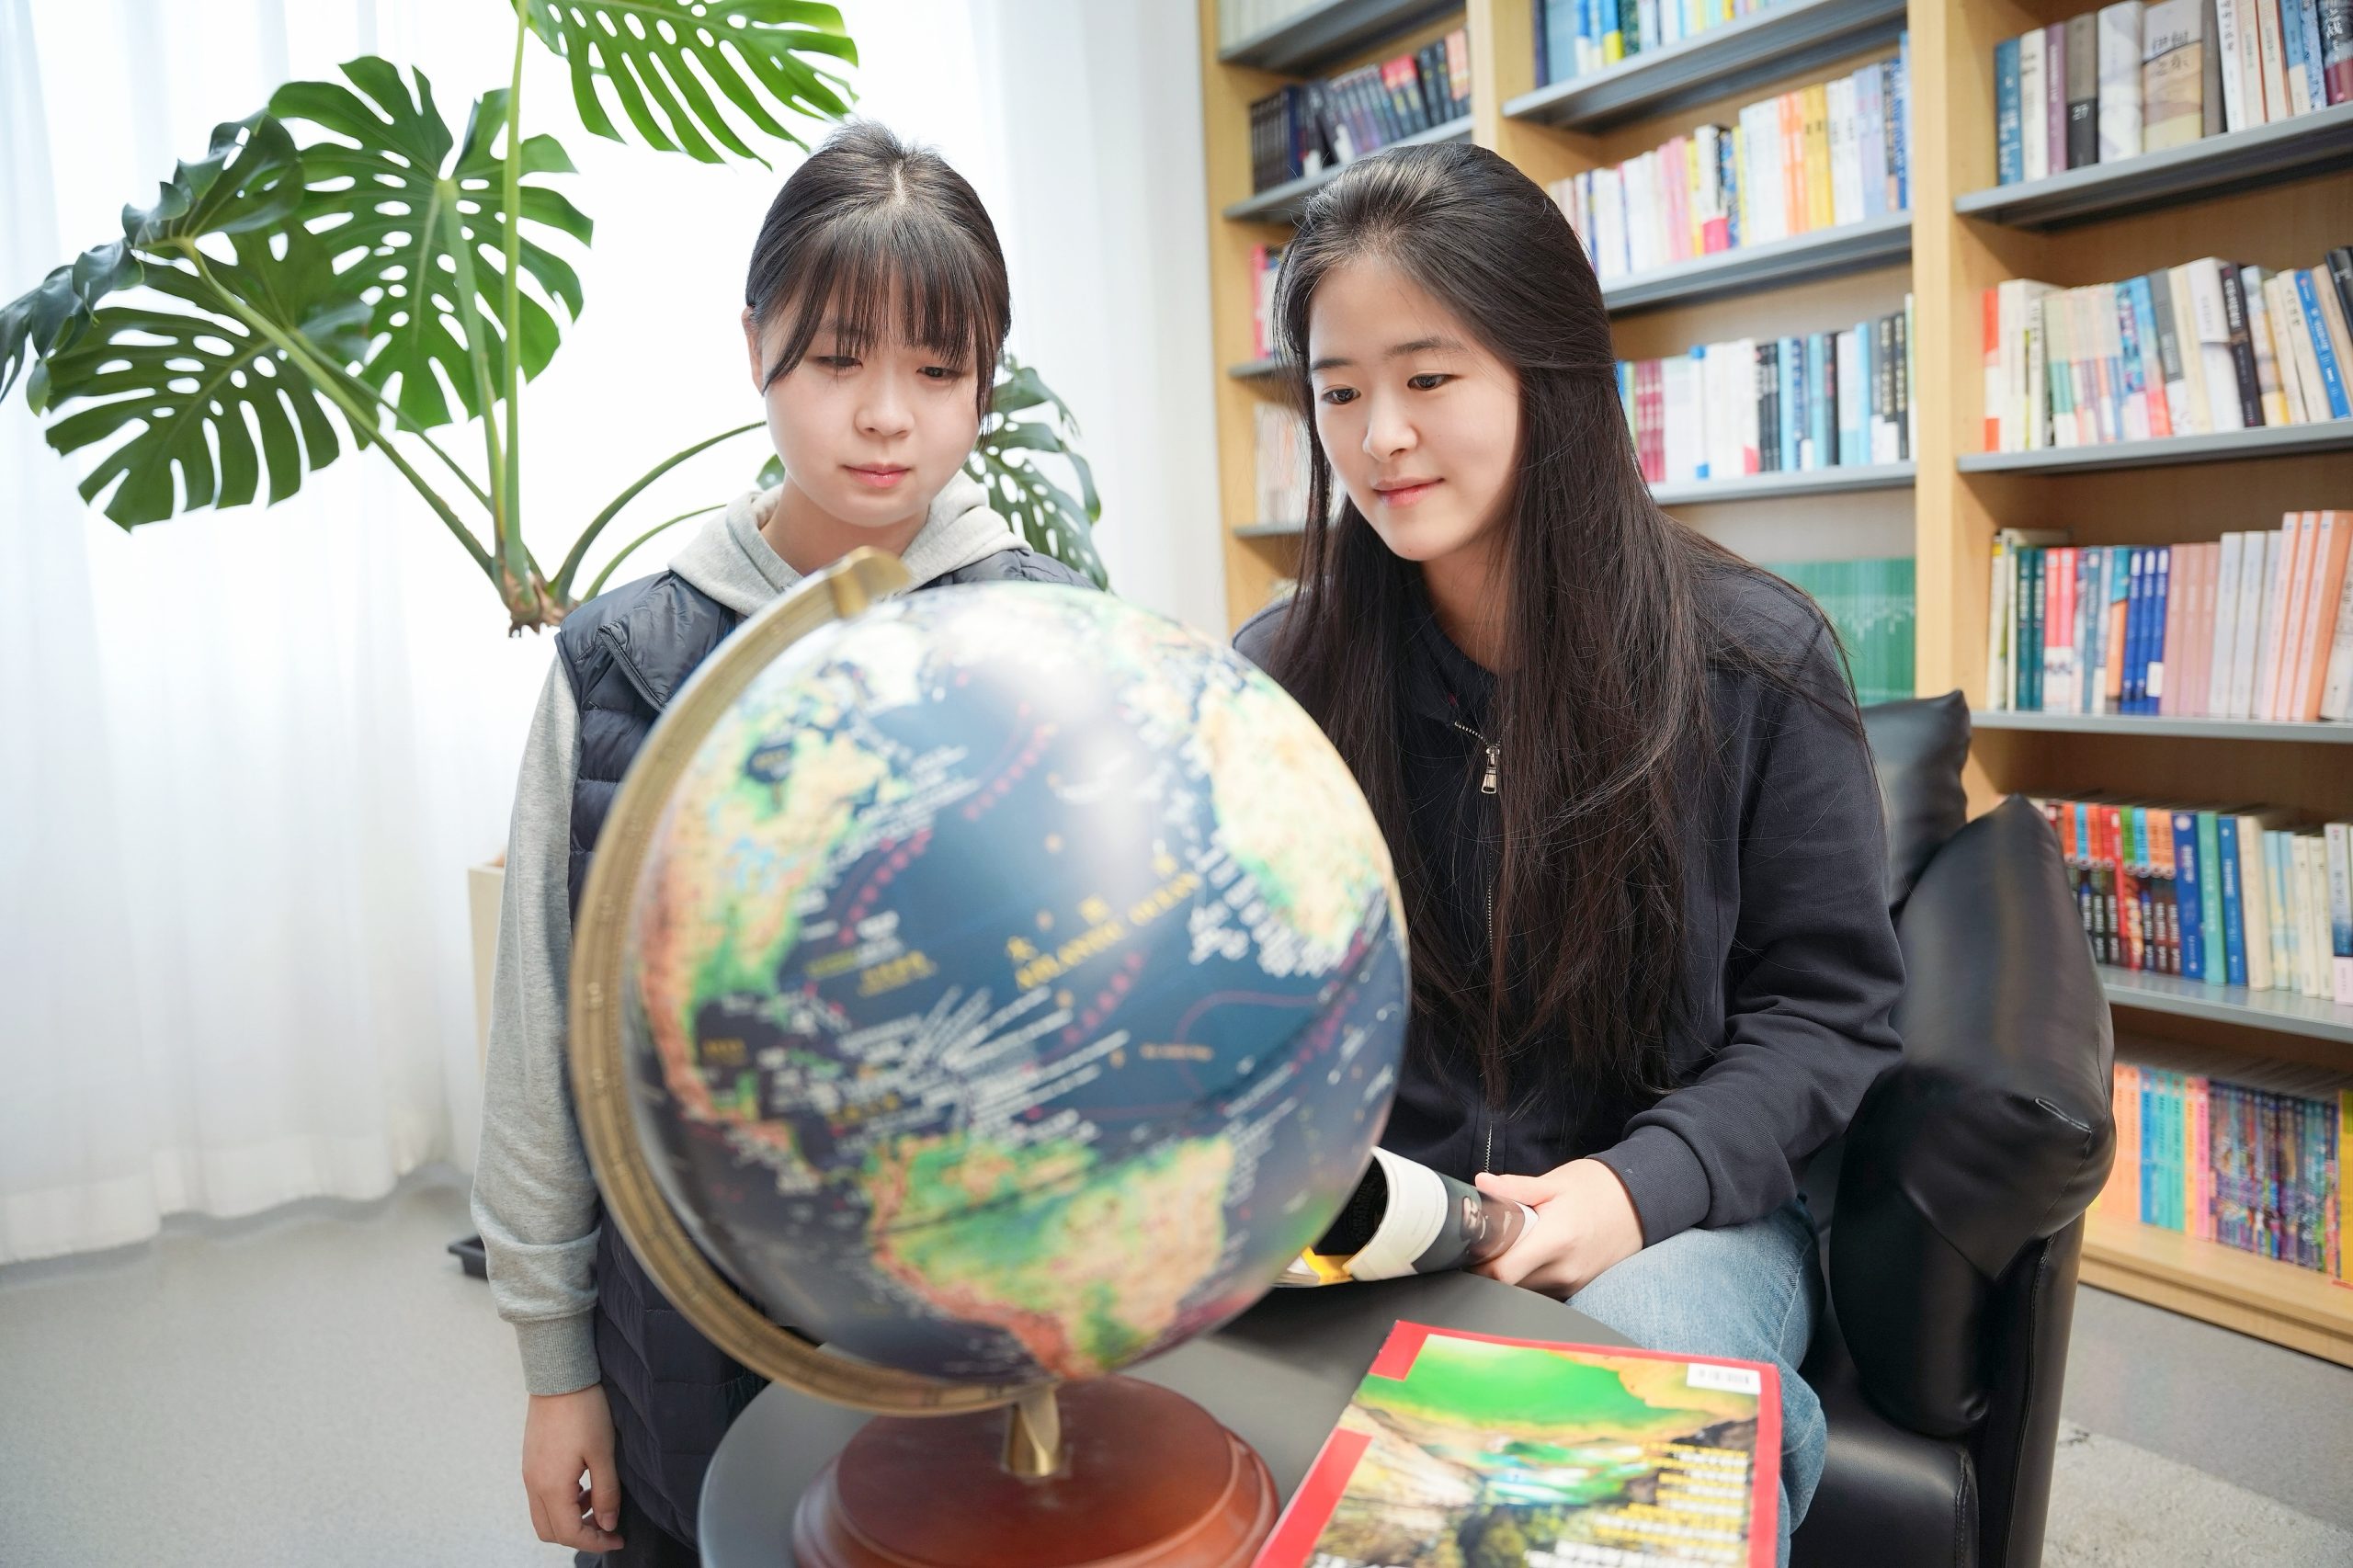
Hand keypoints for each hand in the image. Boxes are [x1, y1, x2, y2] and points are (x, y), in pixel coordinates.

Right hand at [522, 1383, 624, 1553]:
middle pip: (550, 1532)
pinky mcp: (531, 1461)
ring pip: (544, 1515)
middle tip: (607, 1527)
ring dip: (570, 1518)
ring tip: (598, 1502)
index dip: (595, 1542)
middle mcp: (533, 1484)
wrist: (559, 1375)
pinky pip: (541, 1496)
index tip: (617, 1538)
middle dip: (579, 1536)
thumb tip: (607, 1524)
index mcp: (551, 1486)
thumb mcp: (604, 1453)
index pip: (569, 1533)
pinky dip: (562, 1502)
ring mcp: (529, 1473)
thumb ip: (606, 1493)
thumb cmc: (584, 1410)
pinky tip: (584, 1485)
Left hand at [1471, 1159, 1645, 1299]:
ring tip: (1513, 1246)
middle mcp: (1564, 1271)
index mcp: (1555, 1241)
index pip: (1502, 1274)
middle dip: (1492, 1268)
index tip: (1469, 1249)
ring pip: (1525, 1291)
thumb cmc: (1598, 1188)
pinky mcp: (1579, 1289)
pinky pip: (1543, 1291)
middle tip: (1486, 1244)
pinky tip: (1532, 1256)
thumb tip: (1481, 1185)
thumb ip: (1515, 1188)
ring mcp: (1573, 1284)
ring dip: (1512, 1274)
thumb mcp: (1555, 1182)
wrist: (1642, 1203)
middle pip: (1509, 1286)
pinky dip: (1531, 1278)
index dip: (1478, 1266)